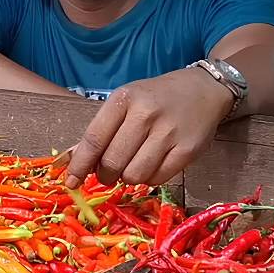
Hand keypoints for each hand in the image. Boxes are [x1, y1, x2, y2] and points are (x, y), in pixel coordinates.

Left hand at [65, 68, 233, 187]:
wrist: (202, 90)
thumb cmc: (156, 98)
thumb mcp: (126, 102)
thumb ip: (103, 130)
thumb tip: (77, 163)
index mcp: (124, 99)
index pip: (93, 139)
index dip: (79, 165)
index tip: (71, 182)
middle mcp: (145, 114)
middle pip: (113, 162)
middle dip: (105, 176)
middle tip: (108, 174)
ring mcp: (168, 132)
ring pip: (134, 175)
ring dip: (129, 178)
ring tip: (133, 166)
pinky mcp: (187, 150)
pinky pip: (158, 179)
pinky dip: (150, 178)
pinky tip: (153, 164)